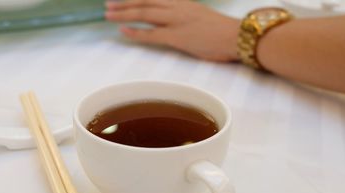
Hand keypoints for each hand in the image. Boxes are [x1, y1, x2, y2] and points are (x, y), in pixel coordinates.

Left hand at [105, 0, 239, 61]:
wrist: (236, 37)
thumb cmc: (220, 30)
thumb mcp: (198, 15)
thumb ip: (182, 15)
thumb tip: (169, 20)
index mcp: (181, 2)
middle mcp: (177, 7)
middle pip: (145, 2)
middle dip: (124, 3)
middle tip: (107, 5)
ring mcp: (176, 21)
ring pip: (145, 13)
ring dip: (124, 14)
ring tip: (108, 15)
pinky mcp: (178, 36)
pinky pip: (152, 33)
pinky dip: (136, 32)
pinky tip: (123, 31)